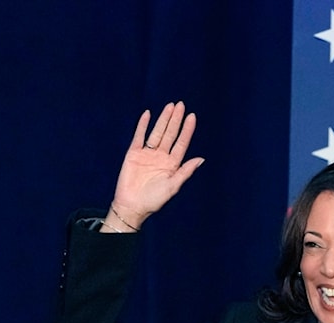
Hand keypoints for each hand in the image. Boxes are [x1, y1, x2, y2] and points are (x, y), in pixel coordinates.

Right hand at [107, 101, 203, 229]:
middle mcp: (161, 156)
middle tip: (181, 105)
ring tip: (170, 106)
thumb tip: (201, 159)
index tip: (192, 117)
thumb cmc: (154, 200)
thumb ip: (186, 171)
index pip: (181, 143)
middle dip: (175, 120)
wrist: (132, 206)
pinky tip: (147, 114)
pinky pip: (139, 136)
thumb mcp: (173, 186)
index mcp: (172, 164)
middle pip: (170, 134)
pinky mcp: (133, 153)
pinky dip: (142, 125)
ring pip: (157, 132)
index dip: (187, 130)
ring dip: (163, 119)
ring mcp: (147, 154)